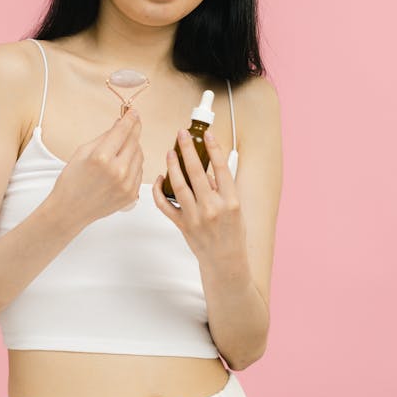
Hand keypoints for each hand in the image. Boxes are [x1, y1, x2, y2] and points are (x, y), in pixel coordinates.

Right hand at [48, 108, 143, 226]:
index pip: (123, 131)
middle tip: (131, 125)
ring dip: (133, 148)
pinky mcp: (131, 195)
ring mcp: (126, 184)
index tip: (134, 113)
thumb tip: (120, 124)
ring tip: (120, 150)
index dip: (130, 119)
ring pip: (140, 156)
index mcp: (101, 157)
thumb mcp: (82, 152)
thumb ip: (104, 137)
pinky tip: (121, 166)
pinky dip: (133, 165)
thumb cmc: (71, 181)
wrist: (70, 210)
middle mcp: (117, 171)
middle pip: (135, 142)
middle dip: (133, 131)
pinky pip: (139, 172)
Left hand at [151, 129, 246, 262]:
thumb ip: (223, 189)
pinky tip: (160, 178)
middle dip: (187, 150)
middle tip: (182, 135)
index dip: (213, 148)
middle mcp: (213, 208)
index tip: (207, 135)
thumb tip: (207, 170)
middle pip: (196, 172)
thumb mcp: (236, 209)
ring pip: (179, 185)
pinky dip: (159, 190)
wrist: (225, 261)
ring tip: (170, 152)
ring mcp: (195, 217)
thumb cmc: (233, 234)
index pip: (222, 168)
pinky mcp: (182, 225)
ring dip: (173, 166)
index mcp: (231, 201)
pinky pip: (165, 205)